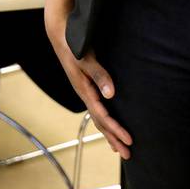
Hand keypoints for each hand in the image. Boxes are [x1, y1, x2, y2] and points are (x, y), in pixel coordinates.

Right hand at [45, 8, 132, 158]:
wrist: (60, 33)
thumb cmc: (73, 45)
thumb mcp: (85, 59)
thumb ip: (99, 75)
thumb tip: (111, 95)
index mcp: (83, 90)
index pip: (102, 116)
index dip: (116, 130)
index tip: (129, 141)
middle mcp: (84, 93)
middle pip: (100, 122)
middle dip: (114, 139)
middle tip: (128, 154)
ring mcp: (85, 90)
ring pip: (98, 117)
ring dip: (109, 132)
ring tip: (119, 147)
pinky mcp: (87, 86)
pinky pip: (97, 108)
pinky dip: (105, 120)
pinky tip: (110, 124)